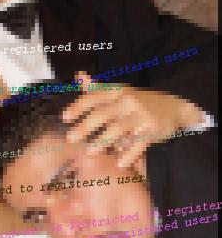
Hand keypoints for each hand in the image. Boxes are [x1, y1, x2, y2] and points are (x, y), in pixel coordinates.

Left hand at [63, 72, 203, 167]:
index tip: (65, 117)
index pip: (94, 97)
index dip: (78, 106)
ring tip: (90, 151)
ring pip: (119, 129)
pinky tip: (119, 162)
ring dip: (103, 140)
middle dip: (85, 126)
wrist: (173, 107)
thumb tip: (78, 75)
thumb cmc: (138, 101)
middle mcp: (128, 101)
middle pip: (103, 114)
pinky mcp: (153, 129)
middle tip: (70, 137)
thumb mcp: (118, 92)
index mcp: (117, 92)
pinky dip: (129, 154)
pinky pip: (139, 143)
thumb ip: (96, 88)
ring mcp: (141, 115)